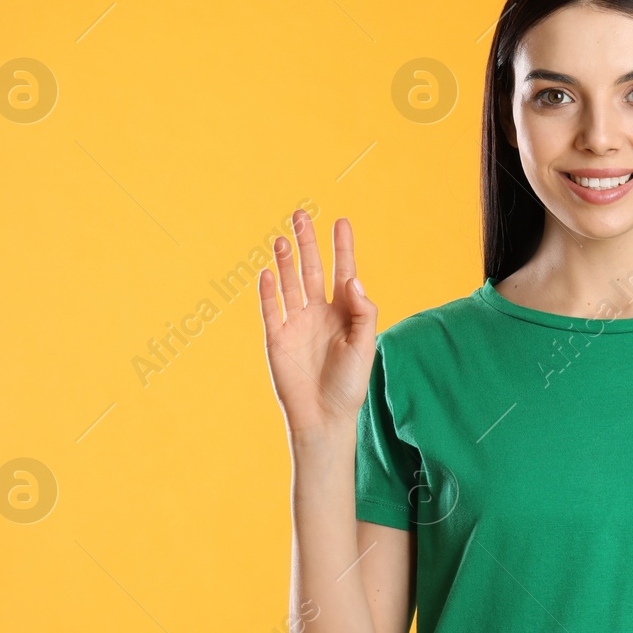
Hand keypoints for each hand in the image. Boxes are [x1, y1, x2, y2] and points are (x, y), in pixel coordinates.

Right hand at [259, 209, 376, 438]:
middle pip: (311, 270)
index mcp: (344, 313)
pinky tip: (268, 272)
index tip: (341, 221)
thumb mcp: (365, 346)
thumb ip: (363, 312)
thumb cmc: (349, 385)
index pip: (343, 272)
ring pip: (289, 284)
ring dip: (286, 261)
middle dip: (308, 243)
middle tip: (301, 215)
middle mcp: (318, 313)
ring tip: (284, 238)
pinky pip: (270, 309)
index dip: (342, 247)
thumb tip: (353, 279)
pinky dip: (268, 291)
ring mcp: (296, 324)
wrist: (324, 418)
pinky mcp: (276, 338)